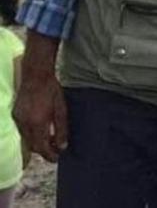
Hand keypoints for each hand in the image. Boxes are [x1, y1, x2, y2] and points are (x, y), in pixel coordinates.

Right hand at [13, 31, 67, 162]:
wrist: (35, 75)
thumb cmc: (52, 90)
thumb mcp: (61, 110)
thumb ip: (61, 129)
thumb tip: (62, 146)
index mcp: (37, 122)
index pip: (42, 147)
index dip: (49, 155)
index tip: (57, 159)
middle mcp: (25, 123)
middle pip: (33, 145)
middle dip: (44, 151)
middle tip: (56, 151)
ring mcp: (18, 119)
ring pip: (27, 139)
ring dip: (38, 143)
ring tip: (51, 140)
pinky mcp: (15, 115)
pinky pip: (23, 131)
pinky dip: (32, 135)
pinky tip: (41, 130)